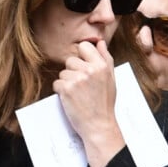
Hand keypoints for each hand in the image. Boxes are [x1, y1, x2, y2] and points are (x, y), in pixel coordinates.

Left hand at [54, 40, 124, 166]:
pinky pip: (57, 83)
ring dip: (67, 82)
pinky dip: (61, 91)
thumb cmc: (105, 102)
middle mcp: (90, 69)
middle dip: (73, 70)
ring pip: (63, 72)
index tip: (84, 66)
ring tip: (78, 93)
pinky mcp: (66, 89)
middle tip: (83, 85)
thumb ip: (106, 57)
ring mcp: (78, 79)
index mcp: (102, 65)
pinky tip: (71, 98)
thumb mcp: (111, 78)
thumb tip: (100, 42)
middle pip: (71, 59)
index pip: (84, 46)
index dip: (82, 55)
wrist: (98, 124)